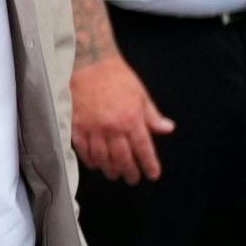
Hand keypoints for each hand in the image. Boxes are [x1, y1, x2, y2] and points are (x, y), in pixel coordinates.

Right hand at [71, 55, 175, 181]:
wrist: (91, 65)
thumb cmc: (118, 78)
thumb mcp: (141, 95)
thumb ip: (153, 116)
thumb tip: (167, 129)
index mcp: (131, 120)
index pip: (143, 149)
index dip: (149, 164)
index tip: (152, 175)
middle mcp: (113, 128)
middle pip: (122, 158)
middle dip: (130, 172)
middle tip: (132, 179)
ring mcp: (93, 128)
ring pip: (102, 158)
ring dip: (110, 169)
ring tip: (114, 174)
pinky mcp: (77, 126)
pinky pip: (83, 150)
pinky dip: (89, 160)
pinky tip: (95, 165)